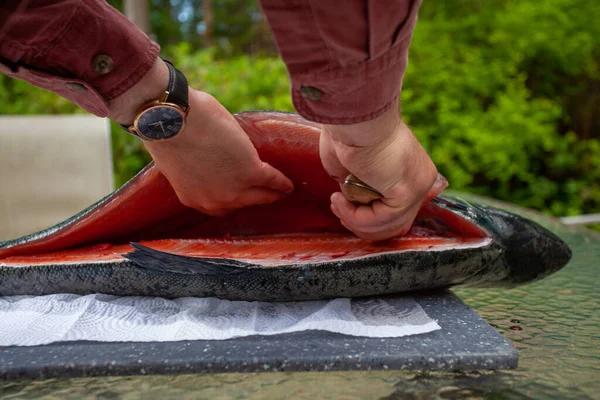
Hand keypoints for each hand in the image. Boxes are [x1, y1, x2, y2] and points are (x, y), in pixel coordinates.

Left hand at [109, 59, 293, 215]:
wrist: (171, 120)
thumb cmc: (168, 130)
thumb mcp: (180, 157)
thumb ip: (196, 166)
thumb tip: (206, 156)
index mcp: (193, 198)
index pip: (219, 205)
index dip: (233, 199)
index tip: (242, 196)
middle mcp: (215, 201)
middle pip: (243, 204)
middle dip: (255, 200)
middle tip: (267, 196)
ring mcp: (234, 188)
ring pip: (260, 196)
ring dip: (272, 193)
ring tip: (281, 191)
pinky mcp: (251, 171)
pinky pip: (272, 180)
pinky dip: (282, 182)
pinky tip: (289, 184)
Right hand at [320, 100, 440, 239]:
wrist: (354, 116)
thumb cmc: (349, 130)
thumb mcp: (353, 165)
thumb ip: (357, 184)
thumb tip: (350, 199)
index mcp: (412, 169)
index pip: (398, 211)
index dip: (368, 218)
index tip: (342, 206)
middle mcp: (422, 179)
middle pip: (396, 224)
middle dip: (361, 223)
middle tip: (339, 209)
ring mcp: (418, 187)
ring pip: (387, 226)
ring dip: (354, 219)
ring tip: (336, 202)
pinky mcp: (407, 193)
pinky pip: (379, 220)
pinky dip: (354, 215)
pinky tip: (338, 199)